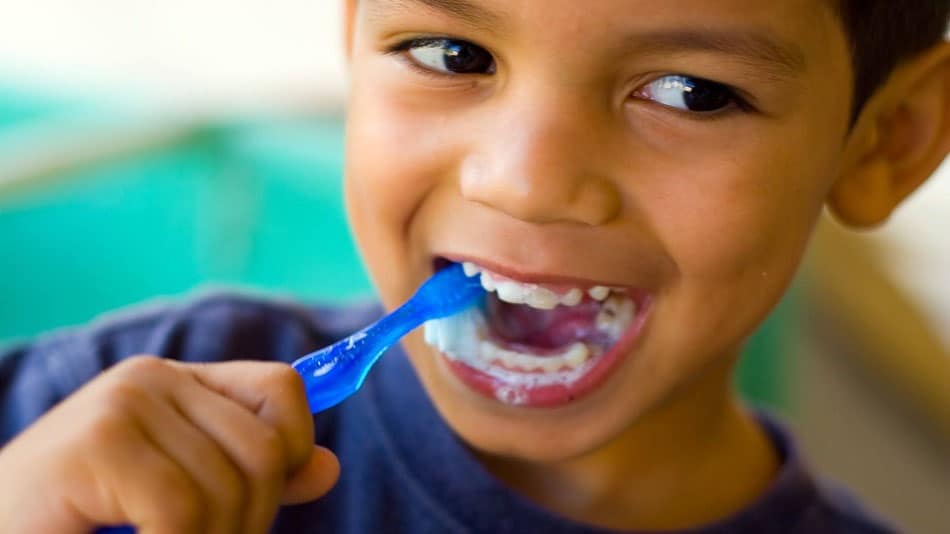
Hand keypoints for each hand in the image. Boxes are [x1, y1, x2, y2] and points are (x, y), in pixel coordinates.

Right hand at [0, 357, 338, 533]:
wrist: (1, 531)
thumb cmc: (85, 521)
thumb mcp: (180, 494)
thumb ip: (247, 477)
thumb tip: (328, 467)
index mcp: (179, 384)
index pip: (281, 389)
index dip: (292, 449)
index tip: (261, 502)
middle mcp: (154, 378)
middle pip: (265, 449)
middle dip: (250, 517)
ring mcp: (124, 402)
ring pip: (228, 487)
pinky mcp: (97, 441)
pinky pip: (183, 511)